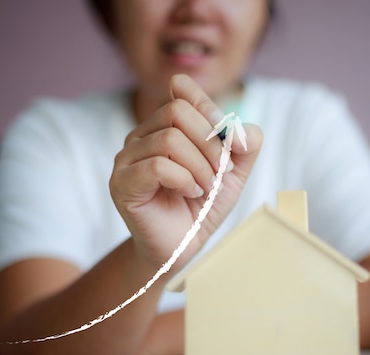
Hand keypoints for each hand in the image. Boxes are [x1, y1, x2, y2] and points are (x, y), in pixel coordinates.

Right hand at [110, 74, 262, 270]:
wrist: (180, 248)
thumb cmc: (200, 208)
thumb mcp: (233, 175)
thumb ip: (245, 148)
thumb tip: (247, 131)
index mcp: (164, 126)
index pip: (181, 91)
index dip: (210, 108)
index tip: (233, 142)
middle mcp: (141, 136)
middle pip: (177, 111)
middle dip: (210, 142)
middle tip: (222, 172)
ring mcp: (126, 159)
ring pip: (169, 139)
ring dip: (200, 166)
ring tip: (207, 188)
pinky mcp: (121, 183)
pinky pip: (157, 165)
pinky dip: (184, 179)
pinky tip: (191, 193)